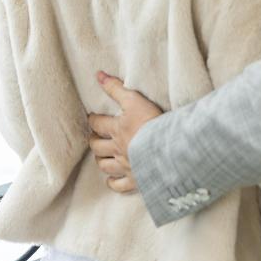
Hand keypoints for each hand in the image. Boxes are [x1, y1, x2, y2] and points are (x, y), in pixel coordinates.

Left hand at [87, 72, 162, 194]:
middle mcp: (117, 149)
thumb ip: (116, 88)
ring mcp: (125, 166)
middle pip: (97, 147)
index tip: (92, 117)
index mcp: (116, 129)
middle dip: (94, 141)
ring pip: (104, 166)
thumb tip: (98, 74)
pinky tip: (112, 179)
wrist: (168, 149)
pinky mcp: (135, 179)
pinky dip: (113, 182)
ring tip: (101, 156)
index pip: (97, 124)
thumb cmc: (152, 122)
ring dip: (101, 160)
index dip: (92, 120)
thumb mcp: (134, 100)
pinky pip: (118, 185)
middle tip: (95, 137)